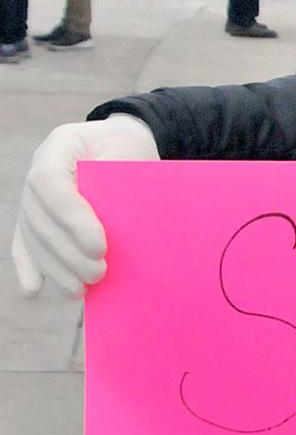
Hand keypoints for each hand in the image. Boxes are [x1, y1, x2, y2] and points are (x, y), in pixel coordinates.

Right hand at [11, 115, 159, 297]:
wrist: (121, 145)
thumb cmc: (130, 149)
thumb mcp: (133, 153)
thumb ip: (122, 182)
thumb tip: (120, 228)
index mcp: (60, 144)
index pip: (50, 182)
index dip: (70, 217)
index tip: (99, 246)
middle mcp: (38, 168)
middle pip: (39, 216)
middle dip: (68, 252)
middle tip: (99, 272)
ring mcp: (33, 194)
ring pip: (32, 236)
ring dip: (54, 267)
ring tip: (82, 289)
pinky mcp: (35, 217)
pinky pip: (25, 243)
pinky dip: (30, 267)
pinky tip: (33, 290)